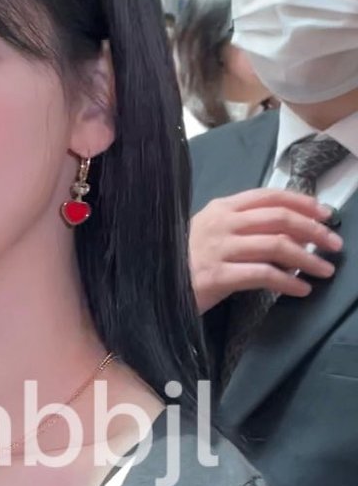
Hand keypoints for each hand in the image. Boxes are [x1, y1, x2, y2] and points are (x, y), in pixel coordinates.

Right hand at [189, 189, 342, 313]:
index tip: (326, 214)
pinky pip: (262, 275)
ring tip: (325, 271)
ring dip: (308, 258)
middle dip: (314, 231)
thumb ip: (242, 227)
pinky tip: (301, 290)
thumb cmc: (184, 262)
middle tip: (335, 245)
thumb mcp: (210, 234)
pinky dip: (288, 282)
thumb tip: (288, 231)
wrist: (150, 287)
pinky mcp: (216, 276)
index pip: (270, 196)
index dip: (303, 202)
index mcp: (222, 208)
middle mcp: (221, 223)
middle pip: (280, 219)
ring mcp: (218, 248)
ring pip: (276, 246)